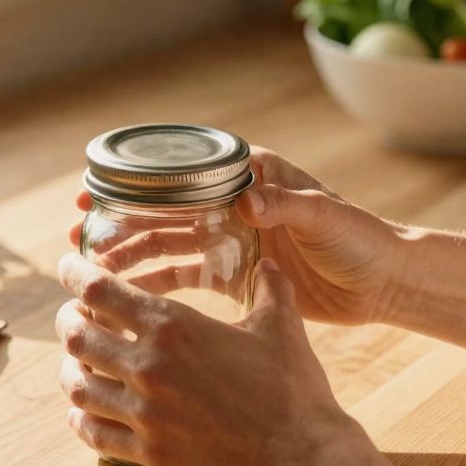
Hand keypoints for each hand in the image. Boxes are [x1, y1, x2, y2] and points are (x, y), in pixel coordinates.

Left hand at [55, 253, 370, 465]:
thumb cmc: (293, 389)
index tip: (68, 267)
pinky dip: (81, 417)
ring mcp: (144, 413)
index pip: (99, 291)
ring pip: (77, 385)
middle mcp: (148, 366)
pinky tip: (83, 410)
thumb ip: (270, 287)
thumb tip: (268, 263)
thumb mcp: (281, 326)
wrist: (301, 457)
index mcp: (173, 326)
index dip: (75, 274)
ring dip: (70, 368)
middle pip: (78, 336)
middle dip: (69, 321)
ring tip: (76, 361)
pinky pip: (94, 432)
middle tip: (74, 315)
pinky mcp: (149, 450)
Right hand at [69, 146, 403, 325]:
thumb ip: (287, 204)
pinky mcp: (235, 274)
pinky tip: (126, 293)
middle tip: (81, 235)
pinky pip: (187, 275)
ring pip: (169, 243)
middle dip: (122, 220)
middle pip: (166, 208)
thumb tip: (247, 197)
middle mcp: (235, 203)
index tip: (98, 189)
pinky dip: (156, 283)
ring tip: (93, 267)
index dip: (139, 181)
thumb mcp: (325, 216)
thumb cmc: (362, 240)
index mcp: (253, 176)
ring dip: (132, 253)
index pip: (185, 172)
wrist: (385, 284)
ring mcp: (232, 239)